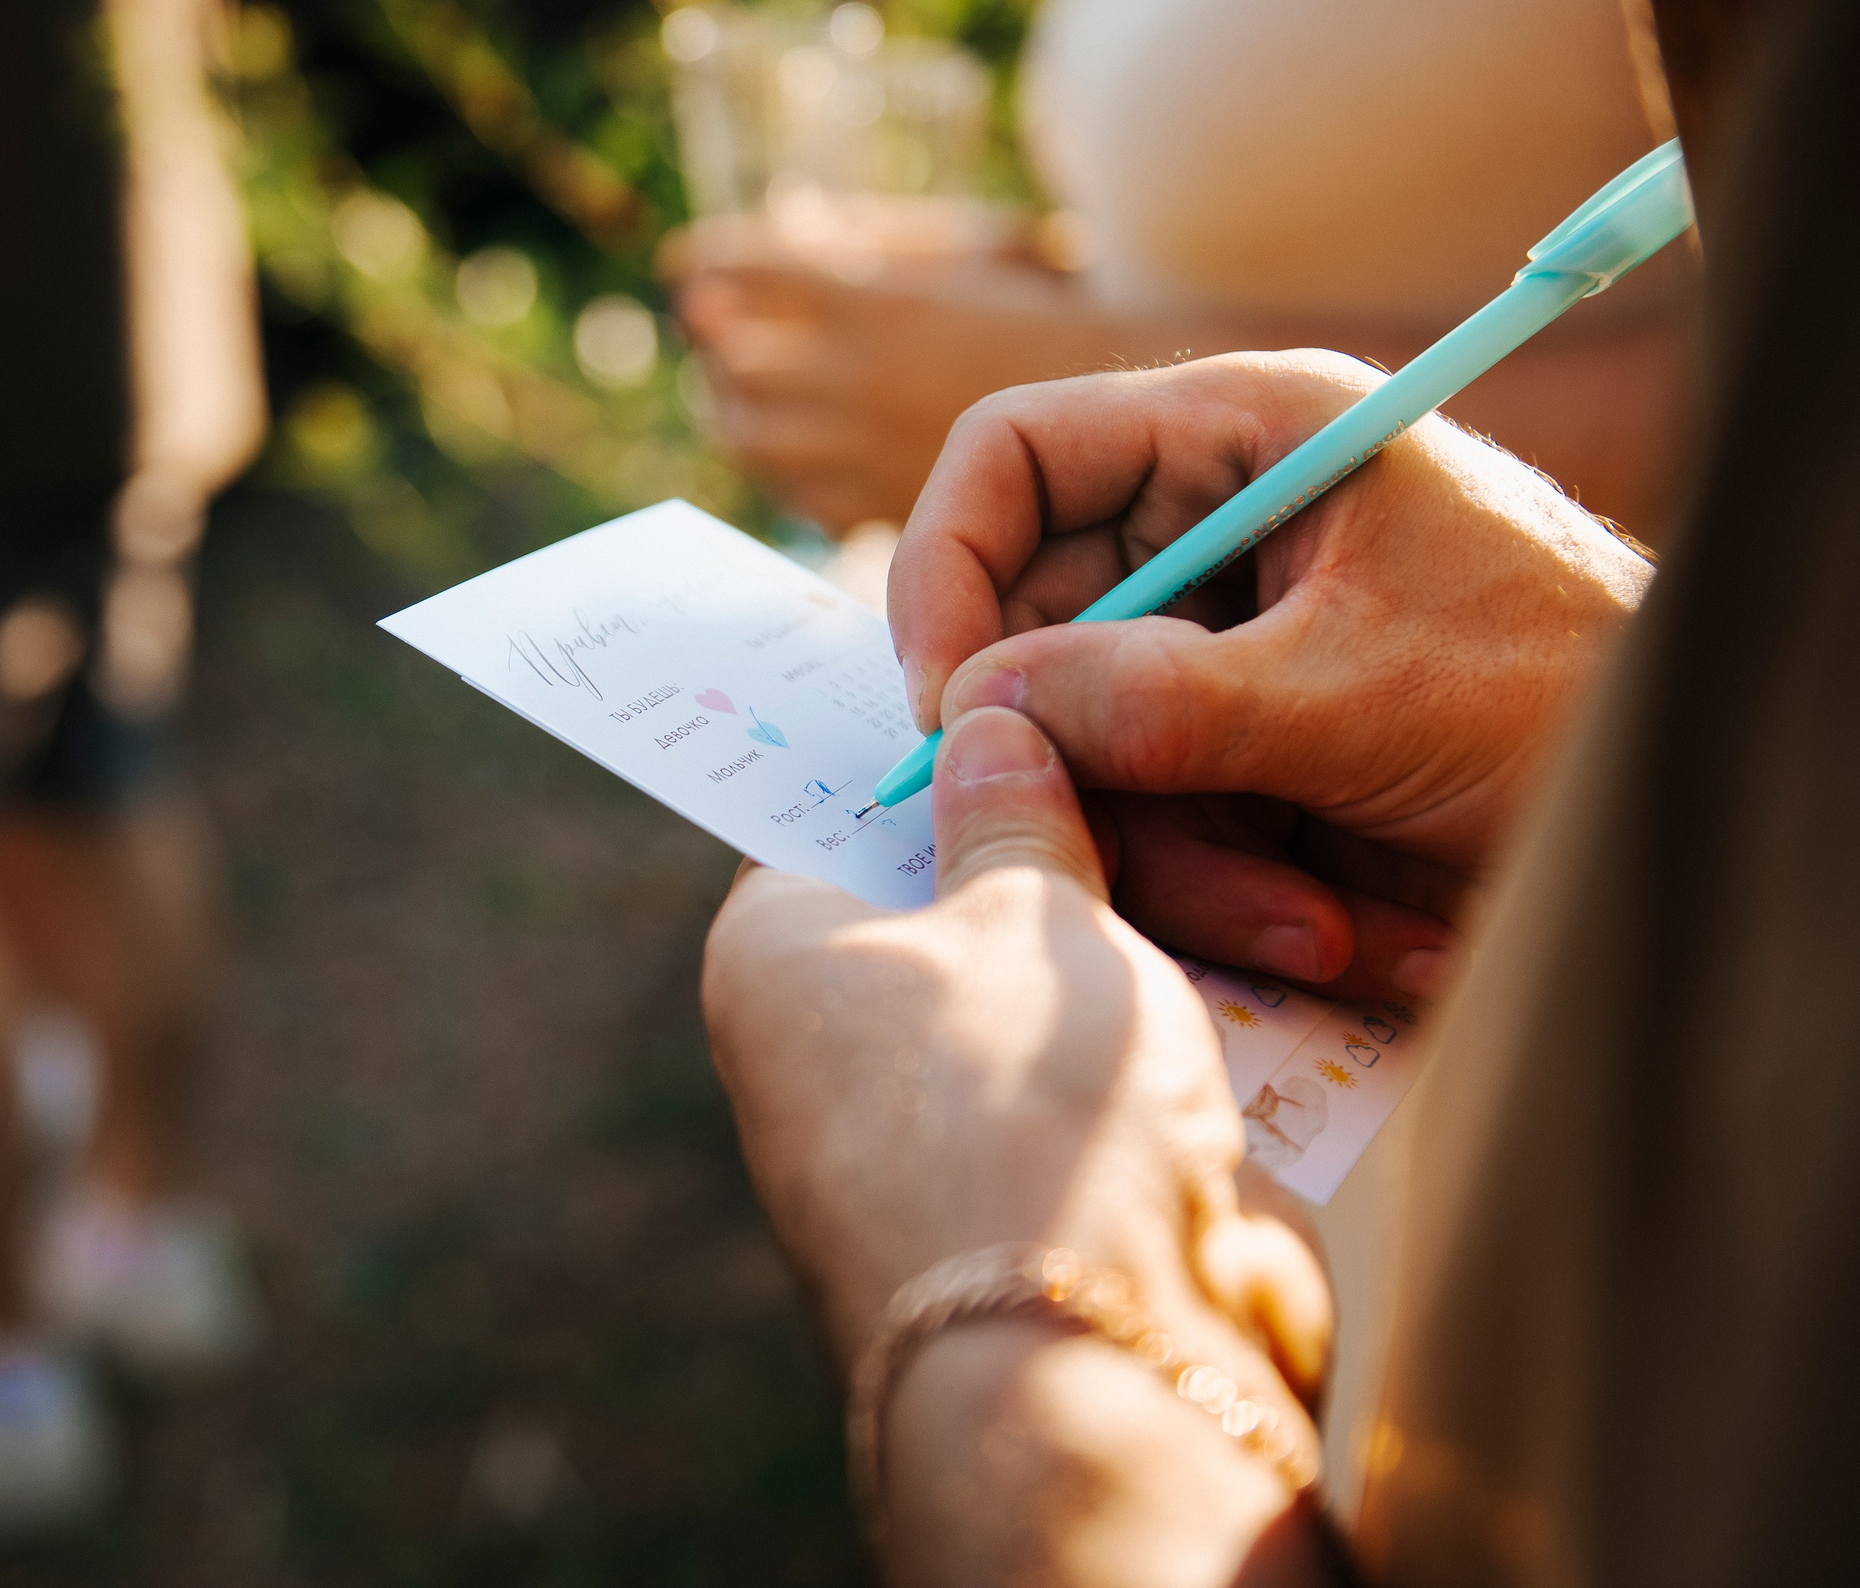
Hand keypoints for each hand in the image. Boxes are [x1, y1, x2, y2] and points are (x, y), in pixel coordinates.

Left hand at [666, 209, 1092, 533]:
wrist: (1119, 403)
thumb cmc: (1046, 305)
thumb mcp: (971, 240)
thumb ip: (879, 234)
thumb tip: (790, 215)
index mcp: (880, 303)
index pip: (749, 272)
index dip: (707, 264)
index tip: (688, 263)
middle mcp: (861, 382)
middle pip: (733, 363)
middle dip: (718, 342)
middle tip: (716, 329)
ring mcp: (864, 453)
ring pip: (748, 437)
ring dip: (735, 406)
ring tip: (745, 388)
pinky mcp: (876, 511)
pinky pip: (795, 494)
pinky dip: (783, 467)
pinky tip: (798, 444)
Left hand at [702, 707, 1330, 1580]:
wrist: (1104, 1360)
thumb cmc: (1026, 1105)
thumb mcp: (1028, 913)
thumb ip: (1010, 815)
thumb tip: (982, 728)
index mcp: (778, 956)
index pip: (827, 812)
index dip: (923, 747)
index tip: (1009, 678)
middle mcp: (829, 1049)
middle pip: (945, 893)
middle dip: (1058, 838)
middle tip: (1146, 745)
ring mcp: (937, 1131)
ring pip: (1047, 986)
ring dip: (1141, 938)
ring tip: (1242, 859)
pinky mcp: (1041, 1194)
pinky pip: (1102, 1078)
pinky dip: (1171, 1033)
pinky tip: (1260, 967)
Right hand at [888, 350, 1651, 997]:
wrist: (1681, 821)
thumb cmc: (1564, 698)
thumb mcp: (1355, 695)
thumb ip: (1155, 701)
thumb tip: (972, 714)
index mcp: (1245, 437)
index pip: (1017, 453)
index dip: (949, 565)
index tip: (942, 703)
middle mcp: (1214, 531)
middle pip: (1034, 626)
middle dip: (1081, 760)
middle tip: (1097, 853)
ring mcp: (1222, 648)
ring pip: (1083, 745)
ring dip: (1175, 858)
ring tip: (1308, 921)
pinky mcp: (1239, 751)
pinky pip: (1152, 817)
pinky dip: (1222, 892)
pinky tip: (1337, 930)